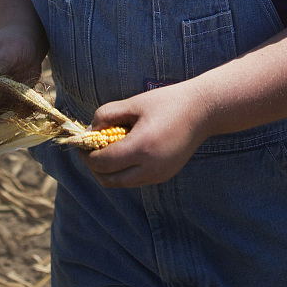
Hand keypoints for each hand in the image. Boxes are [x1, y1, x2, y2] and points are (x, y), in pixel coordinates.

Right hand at [0, 27, 44, 114]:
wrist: (27, 49)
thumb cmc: (13, 44)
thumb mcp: (8, 49)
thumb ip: (0, 63)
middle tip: (3, 93)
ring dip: (1, 108)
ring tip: (18, 93)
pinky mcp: (3, 104)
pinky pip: (5, 115)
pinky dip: (16, 112)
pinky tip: (27, 100)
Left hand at [81, 81, 214, 187]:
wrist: (203, 111)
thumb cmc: (167, 102)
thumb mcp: (133, 103)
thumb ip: (106, 115)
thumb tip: (89, 131)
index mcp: (141, 148)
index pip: (102, 163)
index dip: (86, 155)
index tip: (83, 143)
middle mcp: (150, 168)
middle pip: (108, 180)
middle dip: (94, 167)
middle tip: (91, 150)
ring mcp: (158, 175)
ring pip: (121, 184)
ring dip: (109, 172)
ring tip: (108, 151)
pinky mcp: (164, 176)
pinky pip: (136, 180)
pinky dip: (124, 172)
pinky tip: (127, 153)